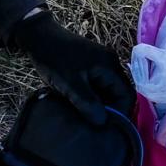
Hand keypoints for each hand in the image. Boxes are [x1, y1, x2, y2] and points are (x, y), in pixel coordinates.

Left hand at [13, 10, 134, 123]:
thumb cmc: (54, 60)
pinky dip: (92, 97)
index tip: (107, 129)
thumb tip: (103, 123)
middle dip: (110, 110)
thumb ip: (88, 103)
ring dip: (100, 104)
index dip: (120, 113)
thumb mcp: (70, 84)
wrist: (37, 37)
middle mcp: (110, 64)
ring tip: (88, 119)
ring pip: (107, 91)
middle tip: (96, 127)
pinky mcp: (90, 65)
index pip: (127, 95)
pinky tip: (82, 106)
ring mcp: (100, 64)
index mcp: (110, 66)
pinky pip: (98, 86)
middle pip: (119, 93)